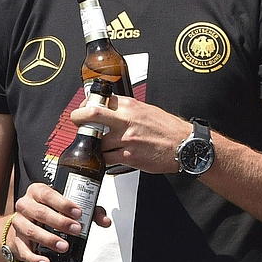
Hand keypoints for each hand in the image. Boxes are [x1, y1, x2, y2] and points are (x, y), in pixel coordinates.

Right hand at [9, 184, 111, 261]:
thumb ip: (88, 210)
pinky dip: (34, 258)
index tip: (78, 212)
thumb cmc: (48, 211)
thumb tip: (105, 220)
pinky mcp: (17, 241)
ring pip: (31, 230)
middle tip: (75, 229)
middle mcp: (25, 205)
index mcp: (37, 192)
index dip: (64, 203)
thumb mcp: (67, 206)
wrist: (25, 224)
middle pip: (40, 212)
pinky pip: (24, 250)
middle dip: (60, 222)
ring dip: (49, 239)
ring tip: (64, 246)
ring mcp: (19, 223)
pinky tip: (45, 261)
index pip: (48, 194)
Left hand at [73, 95, 190, 174]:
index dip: (86, 107)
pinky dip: (103, 160)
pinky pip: (107, 159)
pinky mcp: (130, 156)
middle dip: (78, 119)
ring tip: (96, 147)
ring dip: (94, 146)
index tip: (83, 111)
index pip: (100, 101)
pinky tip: (106, 159)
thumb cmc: (168, 128)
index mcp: (129, 106)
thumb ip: (127, 109)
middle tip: (76, 124)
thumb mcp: (146, 110)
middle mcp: (126, 120)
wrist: (184, 145)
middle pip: (91, 115)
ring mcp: (126, 139)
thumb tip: (110, 110)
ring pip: (97, 142)